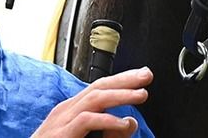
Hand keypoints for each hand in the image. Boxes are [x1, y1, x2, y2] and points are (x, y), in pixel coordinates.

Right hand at [31, 67, 151, 137]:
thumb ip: (109, 132)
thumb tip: (129, 121)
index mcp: (71, 111)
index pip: (98, 88)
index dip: (120, 81)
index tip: (140, 77)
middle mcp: (66, 111)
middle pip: (98, 87)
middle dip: (124, 79)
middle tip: (146, 75)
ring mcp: (61, 120)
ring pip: (94, 99)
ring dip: (120, 95)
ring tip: (141, 94)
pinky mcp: (61, 134)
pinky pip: (87, 120)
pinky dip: (107, 120)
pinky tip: (123, 122)